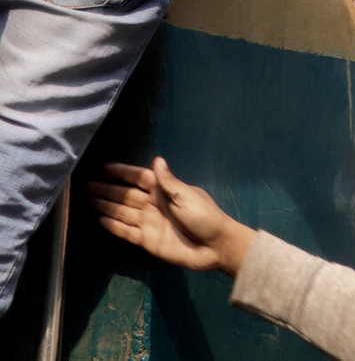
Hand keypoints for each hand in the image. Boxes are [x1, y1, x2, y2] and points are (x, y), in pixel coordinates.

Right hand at [89, 158, 256, 276]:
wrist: (214, 247)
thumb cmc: (205, 217)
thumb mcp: (187, 196)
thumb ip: (168, 182)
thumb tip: (157, 160)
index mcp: (165, 191)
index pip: (139, 178)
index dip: (123, 173)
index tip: (105, 168)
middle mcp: (154, 205)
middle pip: (126, 195)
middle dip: (108, 189)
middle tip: (87, 185)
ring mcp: (149, 223)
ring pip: (122, 212)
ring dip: (106, 205)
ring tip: (88, 199)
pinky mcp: (146, 240)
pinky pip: (125, 231)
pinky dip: (112, 226)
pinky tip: (99, 219)